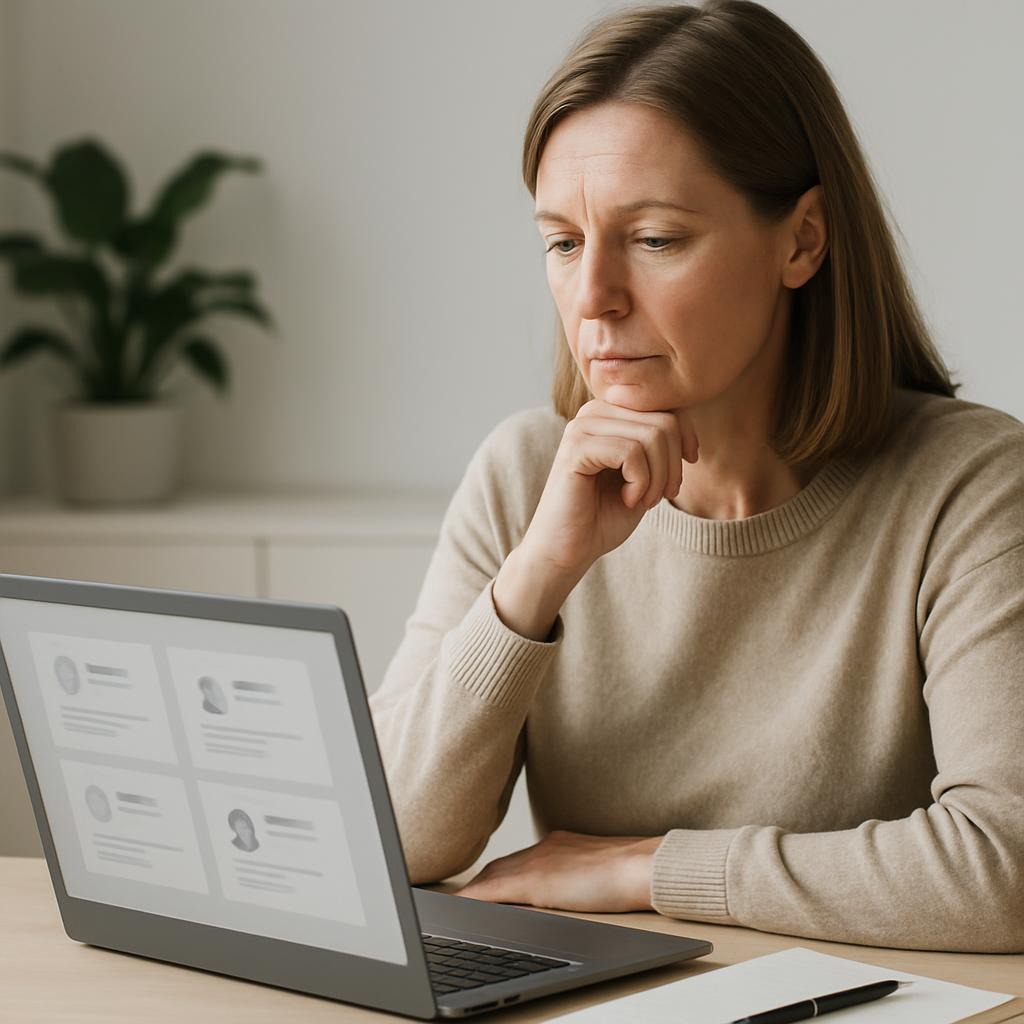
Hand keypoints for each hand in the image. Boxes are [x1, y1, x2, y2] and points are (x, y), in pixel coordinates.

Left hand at [454, 829, 663, 912]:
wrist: (643, 865)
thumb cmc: (633, 871)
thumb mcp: (601, 868)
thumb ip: (581, 873)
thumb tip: (575, 888)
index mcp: (559, 844)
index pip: (518, 860)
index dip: (498, 874)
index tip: (486, 885)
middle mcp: (544, 848)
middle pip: (499, 867)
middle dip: (481, 884)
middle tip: (463, 900)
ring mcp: (538, 861)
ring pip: (493, 876)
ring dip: (475, 892)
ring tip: (459, 908)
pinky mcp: (536, 880)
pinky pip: (493, 891)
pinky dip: (474, 899)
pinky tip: (460, 909)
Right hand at [518, 399, 698, 578]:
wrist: (567, 550)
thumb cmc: (605, 516)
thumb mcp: (645, 475)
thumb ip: (660, 444)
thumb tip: (688, 421)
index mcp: (609, 412)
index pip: (665, 406)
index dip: (686, 437)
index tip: (684, 468)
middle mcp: (593, 412)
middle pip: (663, 421)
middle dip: (673, 464)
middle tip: (663, 495)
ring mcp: (581, 427)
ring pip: (652, 436)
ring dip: (658, 477)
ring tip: (645, 500)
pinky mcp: (576, 448)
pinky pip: (631, 453)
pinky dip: (641, 482)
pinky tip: (629, 500)